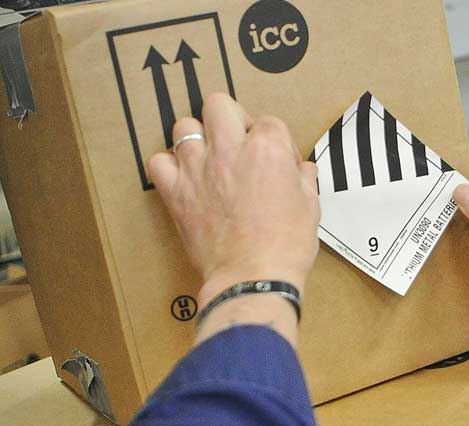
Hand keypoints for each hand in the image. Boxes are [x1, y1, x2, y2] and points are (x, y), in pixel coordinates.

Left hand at [148, 93, 320, 307]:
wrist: (253, 278)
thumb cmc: (286, 246)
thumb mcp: (310, 208)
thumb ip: (303, 180)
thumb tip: (302, 170)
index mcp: (267, 149)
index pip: (270, 122)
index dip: (276, 141)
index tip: (278, 162)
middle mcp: (229, 150)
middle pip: (219, 104)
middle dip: (231, 118)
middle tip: (238, 142)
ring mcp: (198, 169)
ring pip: (184, 125)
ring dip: (197, 138)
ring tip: (208, 158)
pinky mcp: (176, 192)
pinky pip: (158, 162)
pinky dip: (169, 167)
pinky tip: (184, 178)